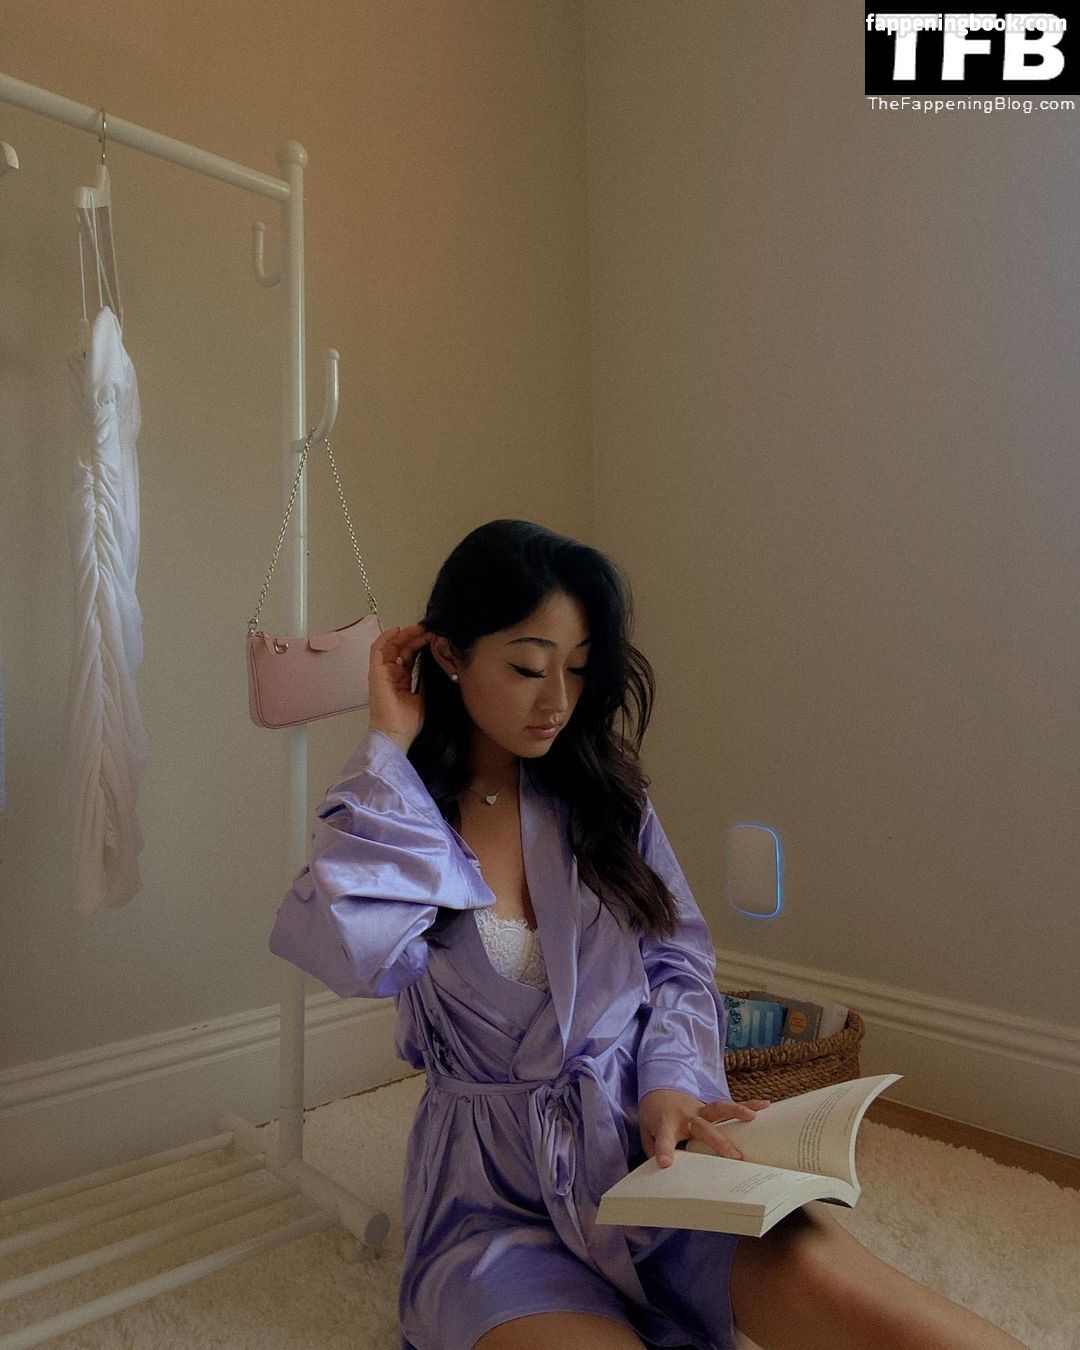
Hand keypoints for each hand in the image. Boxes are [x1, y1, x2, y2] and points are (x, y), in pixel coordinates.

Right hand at [368, 624, 433, 748]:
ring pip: (392, 646)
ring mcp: (382, 672)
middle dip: (415, 636)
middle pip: (402, 648)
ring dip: (405, 634)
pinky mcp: (375, 672)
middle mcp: (391, 674)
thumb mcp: (424, 696)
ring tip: (419, 628)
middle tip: (429, 629)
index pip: (411, 656)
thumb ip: (426, 680)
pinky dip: (386, 637)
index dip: (422, 645)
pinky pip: (377, 649)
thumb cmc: (408, 722)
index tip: (435, 637)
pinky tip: (399, 630)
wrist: (395, 733)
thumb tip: (437, 664)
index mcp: (402, 680)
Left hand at [639, 1089, 771, 1168]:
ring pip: (718, 1110)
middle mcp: (685, 1116)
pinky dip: (747, 1104)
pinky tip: (765, 1105)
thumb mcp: (646, 1132)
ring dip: (736, 1112)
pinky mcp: (710, 1107)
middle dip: (717, 1141)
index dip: (664, 1151)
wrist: (659, 1087)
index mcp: (666, 1124)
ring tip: (753, 1117)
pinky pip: (729, 1106)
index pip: (663, 1140)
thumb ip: (654, 1150)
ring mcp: (699, 1109)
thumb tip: (667, 1171)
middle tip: (735, 1156)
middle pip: (702, 1128)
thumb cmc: (654, 1114)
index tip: (666, 1164)